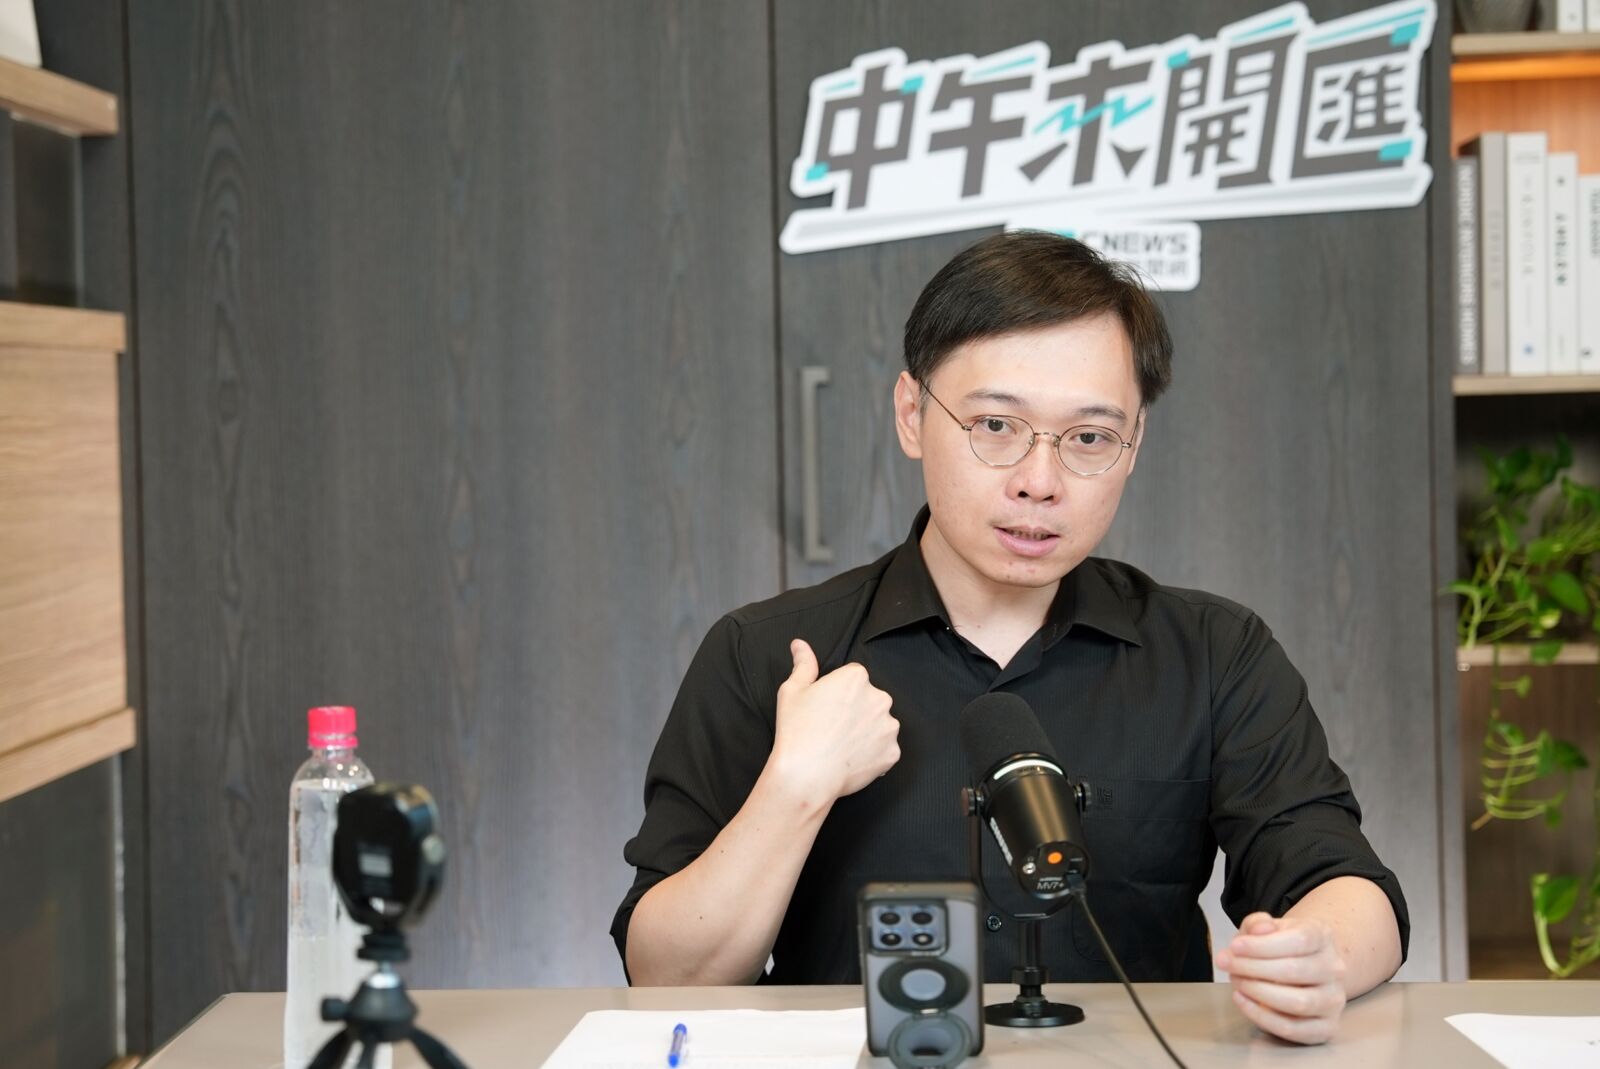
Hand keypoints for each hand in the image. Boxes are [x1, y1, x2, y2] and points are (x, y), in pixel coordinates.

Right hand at [768, 639, 899, 805]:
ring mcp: (889, 727)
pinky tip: (851, 759)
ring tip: (842, 745)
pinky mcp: (892, 753)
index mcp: (856, 678)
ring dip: (866, 732)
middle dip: (856, 710)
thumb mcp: (792, 690)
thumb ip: (803, 664)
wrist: (806, 774)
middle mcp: (879, 698)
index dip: (838, 693)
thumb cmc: (797, 730)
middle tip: (832, 728)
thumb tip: (800, 644)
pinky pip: (884, 750)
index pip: (853, 678)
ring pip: (879, 724)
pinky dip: (872, 754)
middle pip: (869, 699)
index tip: (826, 709)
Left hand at [1215, 912, 1346, 1044]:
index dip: (1263, 945)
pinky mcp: (1326, 1027)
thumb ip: (1258, 924)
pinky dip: (1263, 1017)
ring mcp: (1334, 1000)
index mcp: (1323, 937)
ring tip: (1236, 980)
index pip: (1300, 940)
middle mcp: (1335, 969)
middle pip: (1295, 970)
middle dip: (1253, 968)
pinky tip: (1242, 1000)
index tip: (1234, 946)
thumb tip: (1258, 930)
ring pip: (1298, 1002)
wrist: (1303, 966)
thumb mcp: (1266, 927)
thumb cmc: (1279, 946)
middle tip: (1227, 964)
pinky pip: (1294, 1029)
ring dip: (1258, 992)